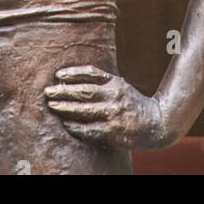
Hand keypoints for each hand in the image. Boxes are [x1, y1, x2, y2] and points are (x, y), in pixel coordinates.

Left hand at [44, 65, 168, 150]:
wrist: (156, 123)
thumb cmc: (132, 104)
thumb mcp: (121, 87)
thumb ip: (103, 84)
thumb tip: (75, 82)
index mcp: (115, 82)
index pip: (91, 73)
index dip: (73, 72)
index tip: (58, 74)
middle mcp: (114, 95)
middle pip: (84, 91)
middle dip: (63, 91)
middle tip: (48, 91)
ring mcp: (113, 113)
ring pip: (84, 110)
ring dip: (65, 107)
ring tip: (52, 106)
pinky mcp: (112, 131)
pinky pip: (89, 129)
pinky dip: (75, 127)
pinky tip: (66, 124)